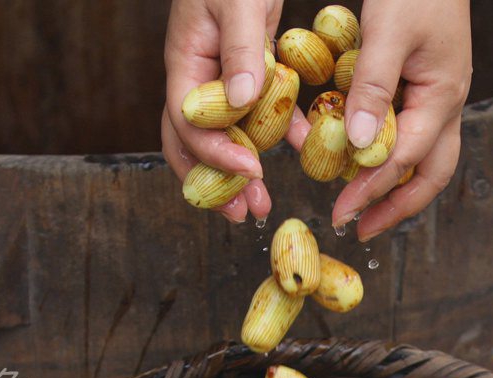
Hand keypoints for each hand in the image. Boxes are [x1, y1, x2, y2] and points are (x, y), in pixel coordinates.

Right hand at [163, 0, 288, 223]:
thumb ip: (239, 48)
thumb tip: (242, 99)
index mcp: (186, 59)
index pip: (188, 121)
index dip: (214, 153)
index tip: (250, 171)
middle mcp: (198, 73)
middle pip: (192, 141)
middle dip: (214, 182)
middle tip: (241, 215)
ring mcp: (222, 74)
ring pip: (224, 134)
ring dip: (242, 169)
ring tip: (262, 203)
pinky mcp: (250, 67)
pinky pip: (259, 110)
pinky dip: (280, 131)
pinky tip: (306, 147)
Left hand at [330, 0, 471, 240]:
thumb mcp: (388, 30)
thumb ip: (372, 87)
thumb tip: (358, 147)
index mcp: (443, 95)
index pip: (406, 158)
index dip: (373, 189)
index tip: (341, 214)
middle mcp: (447, 103)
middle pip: (430, 174)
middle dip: (396, 207)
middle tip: (361, 230)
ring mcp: (440, 96)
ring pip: (425, 158)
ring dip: (395, 187)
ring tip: (361, 206)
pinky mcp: (426, 85)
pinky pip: (411, 133)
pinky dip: (389, 156)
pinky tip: (362, 160)